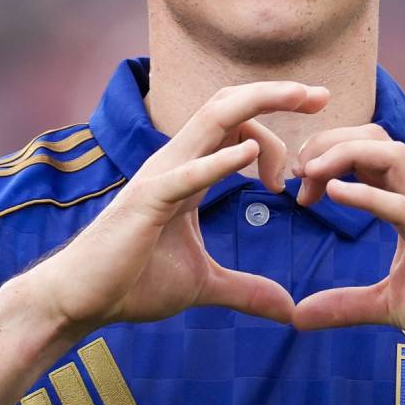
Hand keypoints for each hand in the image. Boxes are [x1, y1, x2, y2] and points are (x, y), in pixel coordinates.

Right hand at [29, 81, 328, 332]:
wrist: (81, 301)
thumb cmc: (132, 283)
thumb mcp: (204, 286)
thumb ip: (247, 291)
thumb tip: (288, 310)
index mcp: (190, 173)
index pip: (238, 129)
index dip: (278, 137)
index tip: (310, 164)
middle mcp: (175, 163)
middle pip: (228, 106)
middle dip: (276, 93)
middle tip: (322, 94)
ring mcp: (160, 178)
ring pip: (212, 120)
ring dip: (259, 104)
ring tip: (302, 99)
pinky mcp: (147, 203)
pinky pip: (187, 173)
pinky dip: (219, 160)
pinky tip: (249, 157)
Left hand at [290, 126, 404, 365]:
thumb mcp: (389, 306)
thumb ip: (345, 305)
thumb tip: (298, 316)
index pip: (369, 155)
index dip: (329, 158)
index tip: (300, 187)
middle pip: (377, 139)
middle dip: (331, 143)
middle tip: (298, 173)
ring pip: (393, 157)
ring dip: (345, 154)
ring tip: (311, 174)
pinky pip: (404, 206)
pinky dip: (367, 194)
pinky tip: (336, 194)